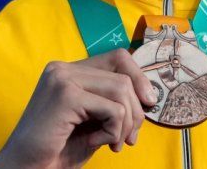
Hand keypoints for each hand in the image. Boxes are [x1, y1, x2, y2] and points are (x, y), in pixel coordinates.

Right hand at [0, 48, 157, 168]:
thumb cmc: (58, 149)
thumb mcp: (91, 119)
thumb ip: (111, 101)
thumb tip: (149, 95)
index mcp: (67, 70)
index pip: (117, 58)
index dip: (138, 78)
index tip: (147, 104)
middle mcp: (63, 68)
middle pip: (123, 75)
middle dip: (134, 110)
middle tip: (128, 138)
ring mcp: (63, 79)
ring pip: (121, 90)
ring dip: (126, 123)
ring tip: (114, 142)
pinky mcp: (66, 96)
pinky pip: (112, 109)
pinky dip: (113, 131)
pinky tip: (96, 143)